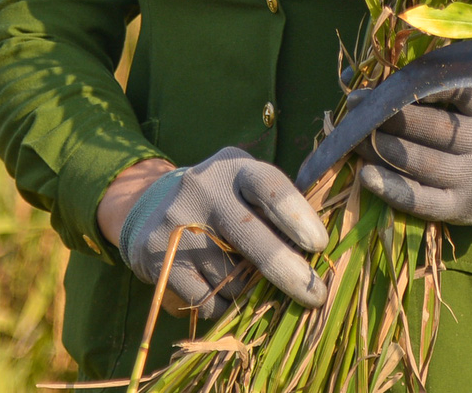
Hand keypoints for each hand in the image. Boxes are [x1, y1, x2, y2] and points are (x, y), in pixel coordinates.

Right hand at [111, 148, 328, 318]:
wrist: (152, 206)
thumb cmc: (222, 201)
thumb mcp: (246, 189)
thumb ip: (276, 211)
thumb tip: (319, 256)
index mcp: (233, 167)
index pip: (268, 185)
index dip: (297, 215)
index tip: (318, 244)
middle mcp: (203, 189)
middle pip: (251, 236)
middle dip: (287, 270)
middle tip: (316, 295)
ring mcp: (176, 222)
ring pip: (230, 276)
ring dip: (250, 289)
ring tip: (246, 277)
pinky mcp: (156, 255)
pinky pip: (205, 298)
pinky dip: (223, 304)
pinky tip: (221, 288)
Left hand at [353, 86, 471, 224]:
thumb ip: (440, 83)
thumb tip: (369, 75)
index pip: (460, 92)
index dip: (421, 88)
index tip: (386, 85)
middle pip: (434, 129)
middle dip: (390, 117)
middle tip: (357, 109)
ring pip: (423, 164)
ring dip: (383, 149)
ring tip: (353, 137)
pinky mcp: (460, 208)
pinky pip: (422, 201)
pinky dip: (391, 188)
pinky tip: (366, 176)